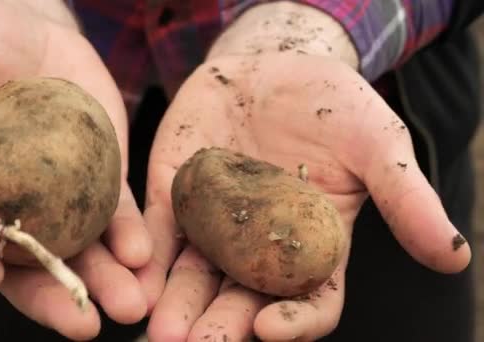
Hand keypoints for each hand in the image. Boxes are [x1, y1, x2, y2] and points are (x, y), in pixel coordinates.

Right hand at [0, 0, 150, 339]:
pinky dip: (129, 238)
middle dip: (50, 298)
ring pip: (75, 249)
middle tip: (83, 327)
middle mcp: (4, 203)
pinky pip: (114, 214)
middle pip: (21, 266)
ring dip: (103, 281)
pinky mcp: (97, 177)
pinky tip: (144, 257)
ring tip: (131, 305)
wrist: (31, 27)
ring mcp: (55, 194)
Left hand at [138, 51, 470, 340]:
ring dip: (176, 305)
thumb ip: (407, 199)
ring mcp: (215, 223)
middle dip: (219, 326)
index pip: (309, 299)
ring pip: (194, 275)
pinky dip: (146, 256)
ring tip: (159, 330)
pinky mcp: (176, 194)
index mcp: (313, 245)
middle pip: (242, 299)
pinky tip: (132, 280)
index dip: (294, 321)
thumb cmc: (334, 106)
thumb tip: (457, 257)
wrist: (274, 66)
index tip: (268, 329)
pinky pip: (159, 231)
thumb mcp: (378, 144)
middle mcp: (260, 246)